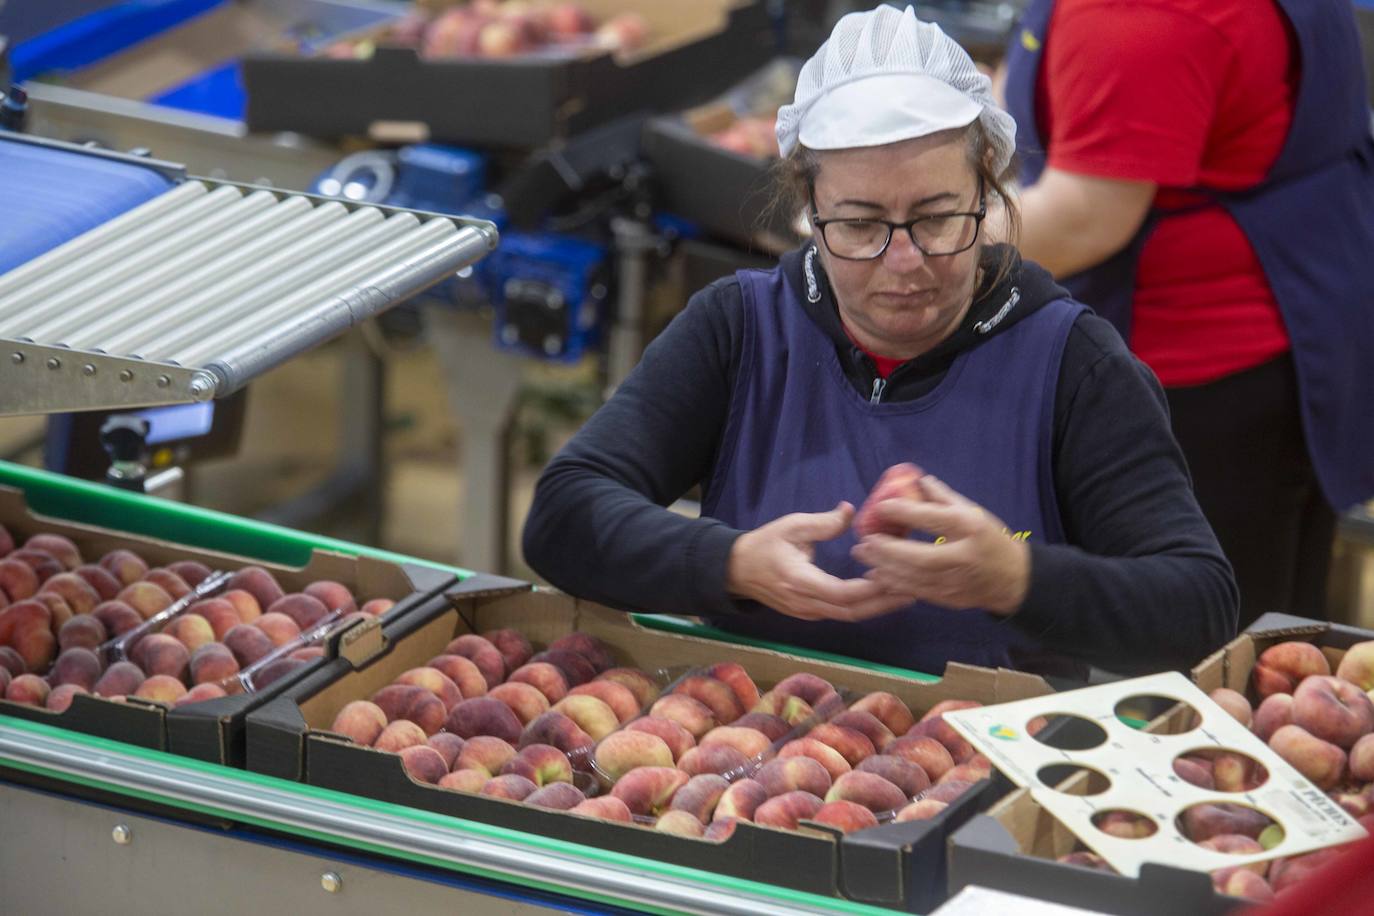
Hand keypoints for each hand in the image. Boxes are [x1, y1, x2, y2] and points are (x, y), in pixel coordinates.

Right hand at [726, 502, 908, 621]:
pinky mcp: (812, 613)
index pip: (841, 593)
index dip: (869, 589)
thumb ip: (822, 522)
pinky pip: (843, 613)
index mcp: (800, 581)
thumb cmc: (765, 545)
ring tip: (906, 590)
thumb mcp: (791, 526)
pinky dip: (865, 605)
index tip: (893, 575)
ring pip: (850, 615)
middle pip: (852, 611)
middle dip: (884, 602)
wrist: (737, 570)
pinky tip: (883, 592)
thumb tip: (850, 511)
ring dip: (878, 605)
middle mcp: (806, 604)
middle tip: (913, 586)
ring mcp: (809, 612)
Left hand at [849, 476, 1029, 614]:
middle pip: (918, 555)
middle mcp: (963, 556)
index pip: (933, 518)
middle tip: (863, 540)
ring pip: (914, 578)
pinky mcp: (949, 599)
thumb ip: (943, 497)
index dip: (903, 512)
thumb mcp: (974, 512)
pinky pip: (916, 592)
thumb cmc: (990, 539)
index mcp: (971, 528)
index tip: (881, 506)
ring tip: (863, 555)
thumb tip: (916, 480)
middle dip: (886, 549)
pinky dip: (894, 584)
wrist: (1012, 579)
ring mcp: (956, 581)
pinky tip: (877, 574)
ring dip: (884, 567)